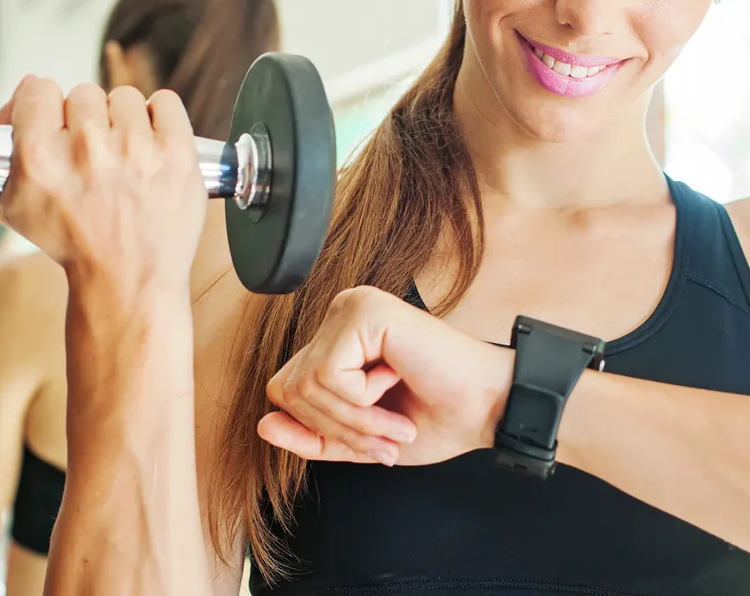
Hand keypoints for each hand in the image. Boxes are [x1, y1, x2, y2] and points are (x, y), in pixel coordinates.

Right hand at [0, 78, 205, 294]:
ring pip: (125, 98)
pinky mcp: (176, 153)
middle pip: (83, 94)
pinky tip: (152, 145)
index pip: (38, 89)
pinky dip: (161, 119)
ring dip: (124, 122)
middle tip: (91, 153)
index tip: (54, 121)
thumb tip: (11, 107)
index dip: (45, 105)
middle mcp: (87, 148)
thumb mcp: (14, 208)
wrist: (128, 279)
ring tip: (124, 155)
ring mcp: (136, 148)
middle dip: (86, 120)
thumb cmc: (76, 245)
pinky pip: (166, 102)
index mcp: (40, 157)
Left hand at [258, 286, 514, 466]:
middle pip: (288, 388)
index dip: (321, 429)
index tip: (373, 442)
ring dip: (354, 418)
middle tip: (388, 437)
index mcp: (338, 338)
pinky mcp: (364, 311)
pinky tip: (397, 382)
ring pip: (306, 384)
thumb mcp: (359, 438)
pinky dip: (362, 400)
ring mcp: (351, 307)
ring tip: (396, 419)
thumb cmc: (436, 417)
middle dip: (337, 428)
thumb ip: (311, 435)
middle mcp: (340, 315)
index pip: (286, 390)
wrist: (486, 408)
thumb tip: (263, 425)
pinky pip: (328, 374)